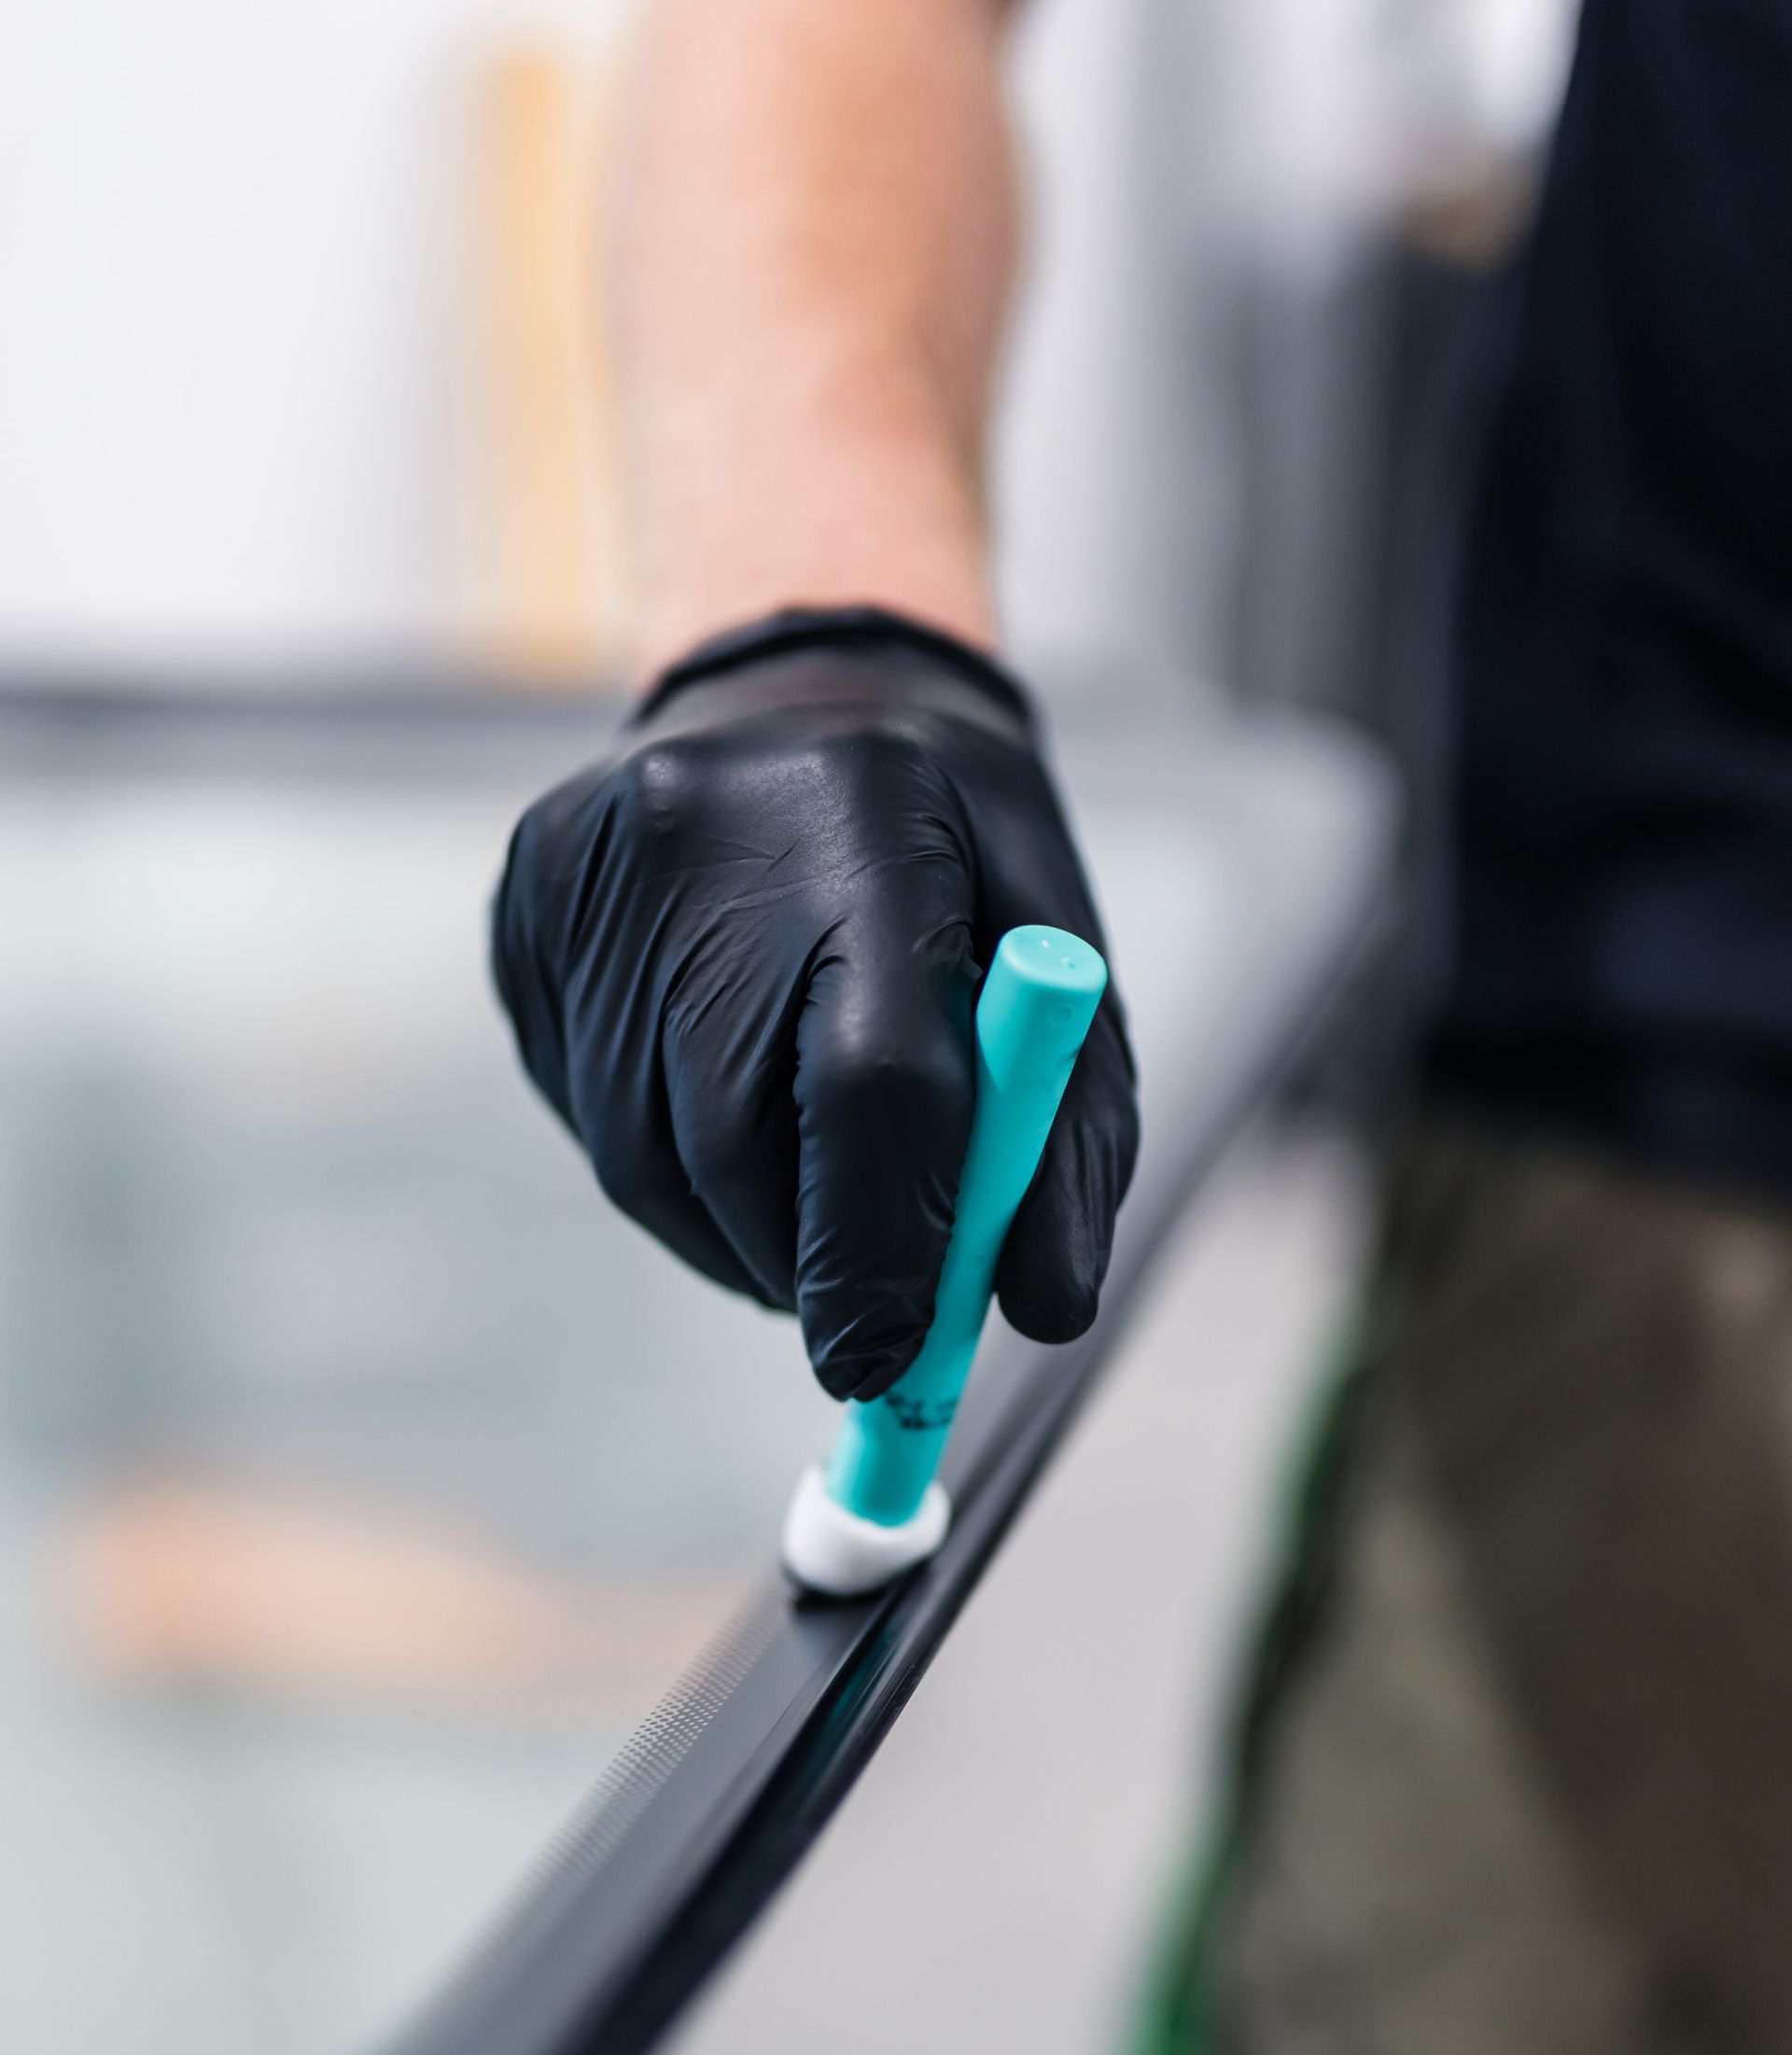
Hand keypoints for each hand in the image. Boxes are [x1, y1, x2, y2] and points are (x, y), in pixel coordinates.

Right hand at [492, 608, 1137, 1402]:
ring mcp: (587, 870)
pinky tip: (723, 1100)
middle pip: (733, 1139)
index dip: (881, 1248)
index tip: (892, 1363)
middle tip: (858, 1317)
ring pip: (645, 1153)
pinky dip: (671, 1165)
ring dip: (736, 1229)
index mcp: (869, 817)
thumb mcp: (1065, 969)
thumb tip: (1041, 1310)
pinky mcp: (523, 913)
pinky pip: (587, 1110)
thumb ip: (1067, 1142)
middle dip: (805, 1262)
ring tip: (806, 1199)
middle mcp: (701, 829)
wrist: (799, 691)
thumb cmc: (959, 863)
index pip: (869, 1082)